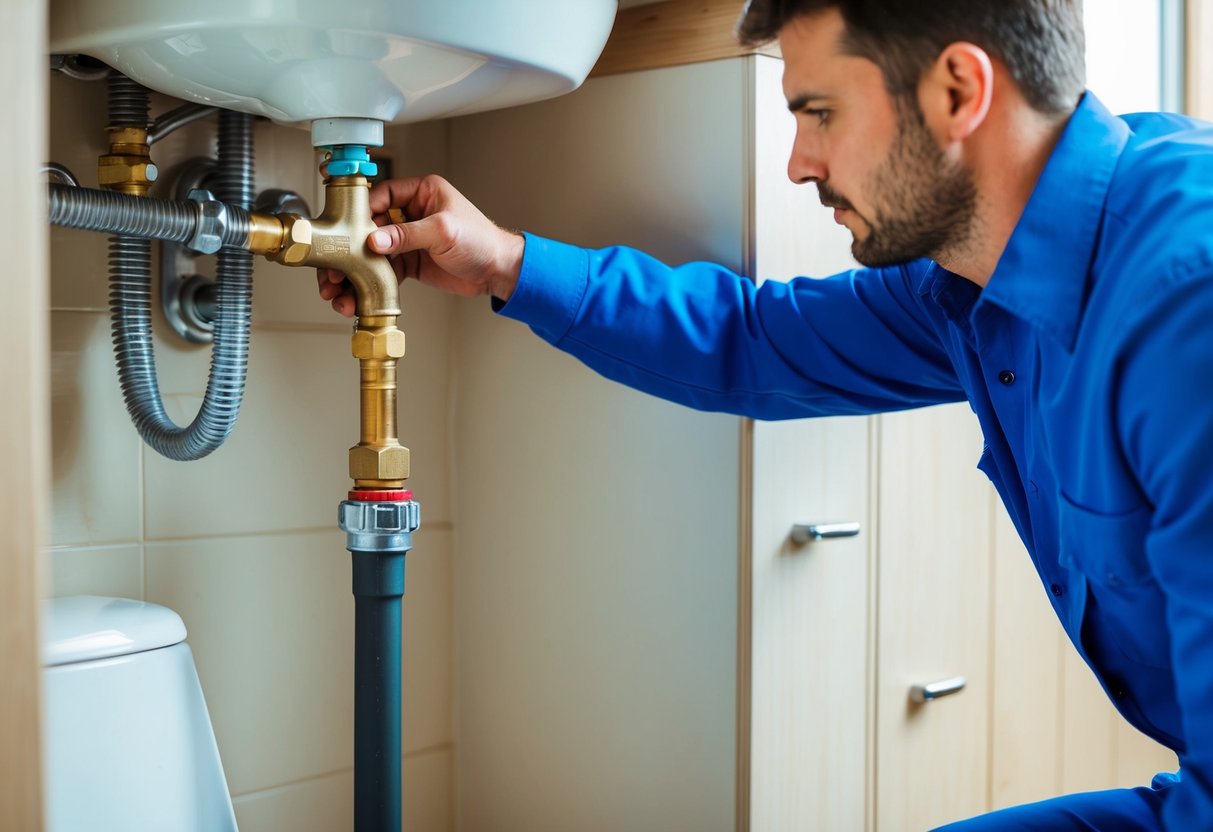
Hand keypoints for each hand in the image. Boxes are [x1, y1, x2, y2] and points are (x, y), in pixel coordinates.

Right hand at [316, 175, 524, 316]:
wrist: (498, 271)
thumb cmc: (482, 240)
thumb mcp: (443, 231)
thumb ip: (408, 235)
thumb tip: (375, 239)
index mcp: (421, 193)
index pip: (380, 196)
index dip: (360, 212)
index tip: (344, 228)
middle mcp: (411, 213)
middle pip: (369, 226)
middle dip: (348, 249)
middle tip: (333, 267)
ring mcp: (408, 239)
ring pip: (371, 252)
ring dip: (354, 272)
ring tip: (339, 290)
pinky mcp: (408, 262)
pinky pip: (382, 271)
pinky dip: (368, 284)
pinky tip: (356, 296)